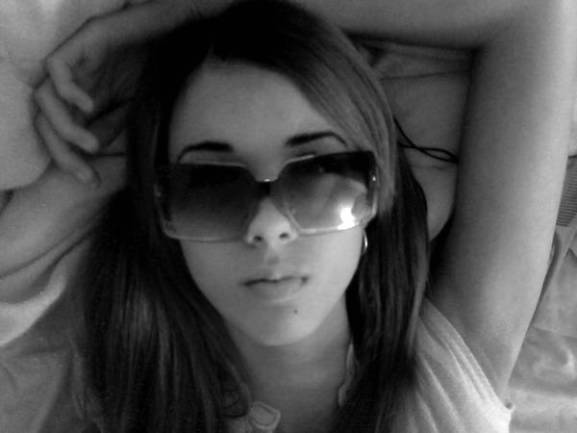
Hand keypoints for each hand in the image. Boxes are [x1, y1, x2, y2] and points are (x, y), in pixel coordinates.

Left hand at [34, 17, 146, 184]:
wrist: (179, 31)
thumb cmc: (161, 68)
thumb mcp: (137, 108)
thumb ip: (114, 126)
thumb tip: (92, 148)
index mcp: (87, 98)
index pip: (61, 133)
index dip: (69, 159)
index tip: (90, 180)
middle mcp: (76, 82)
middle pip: (46, 121)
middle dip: (62, 153)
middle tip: (86, 173)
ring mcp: (77, 62)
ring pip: (45, 98)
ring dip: (64, 129)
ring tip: (91, 145)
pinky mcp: (84, 41)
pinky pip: (57, 68)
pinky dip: (68, 91)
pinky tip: (90, 106)